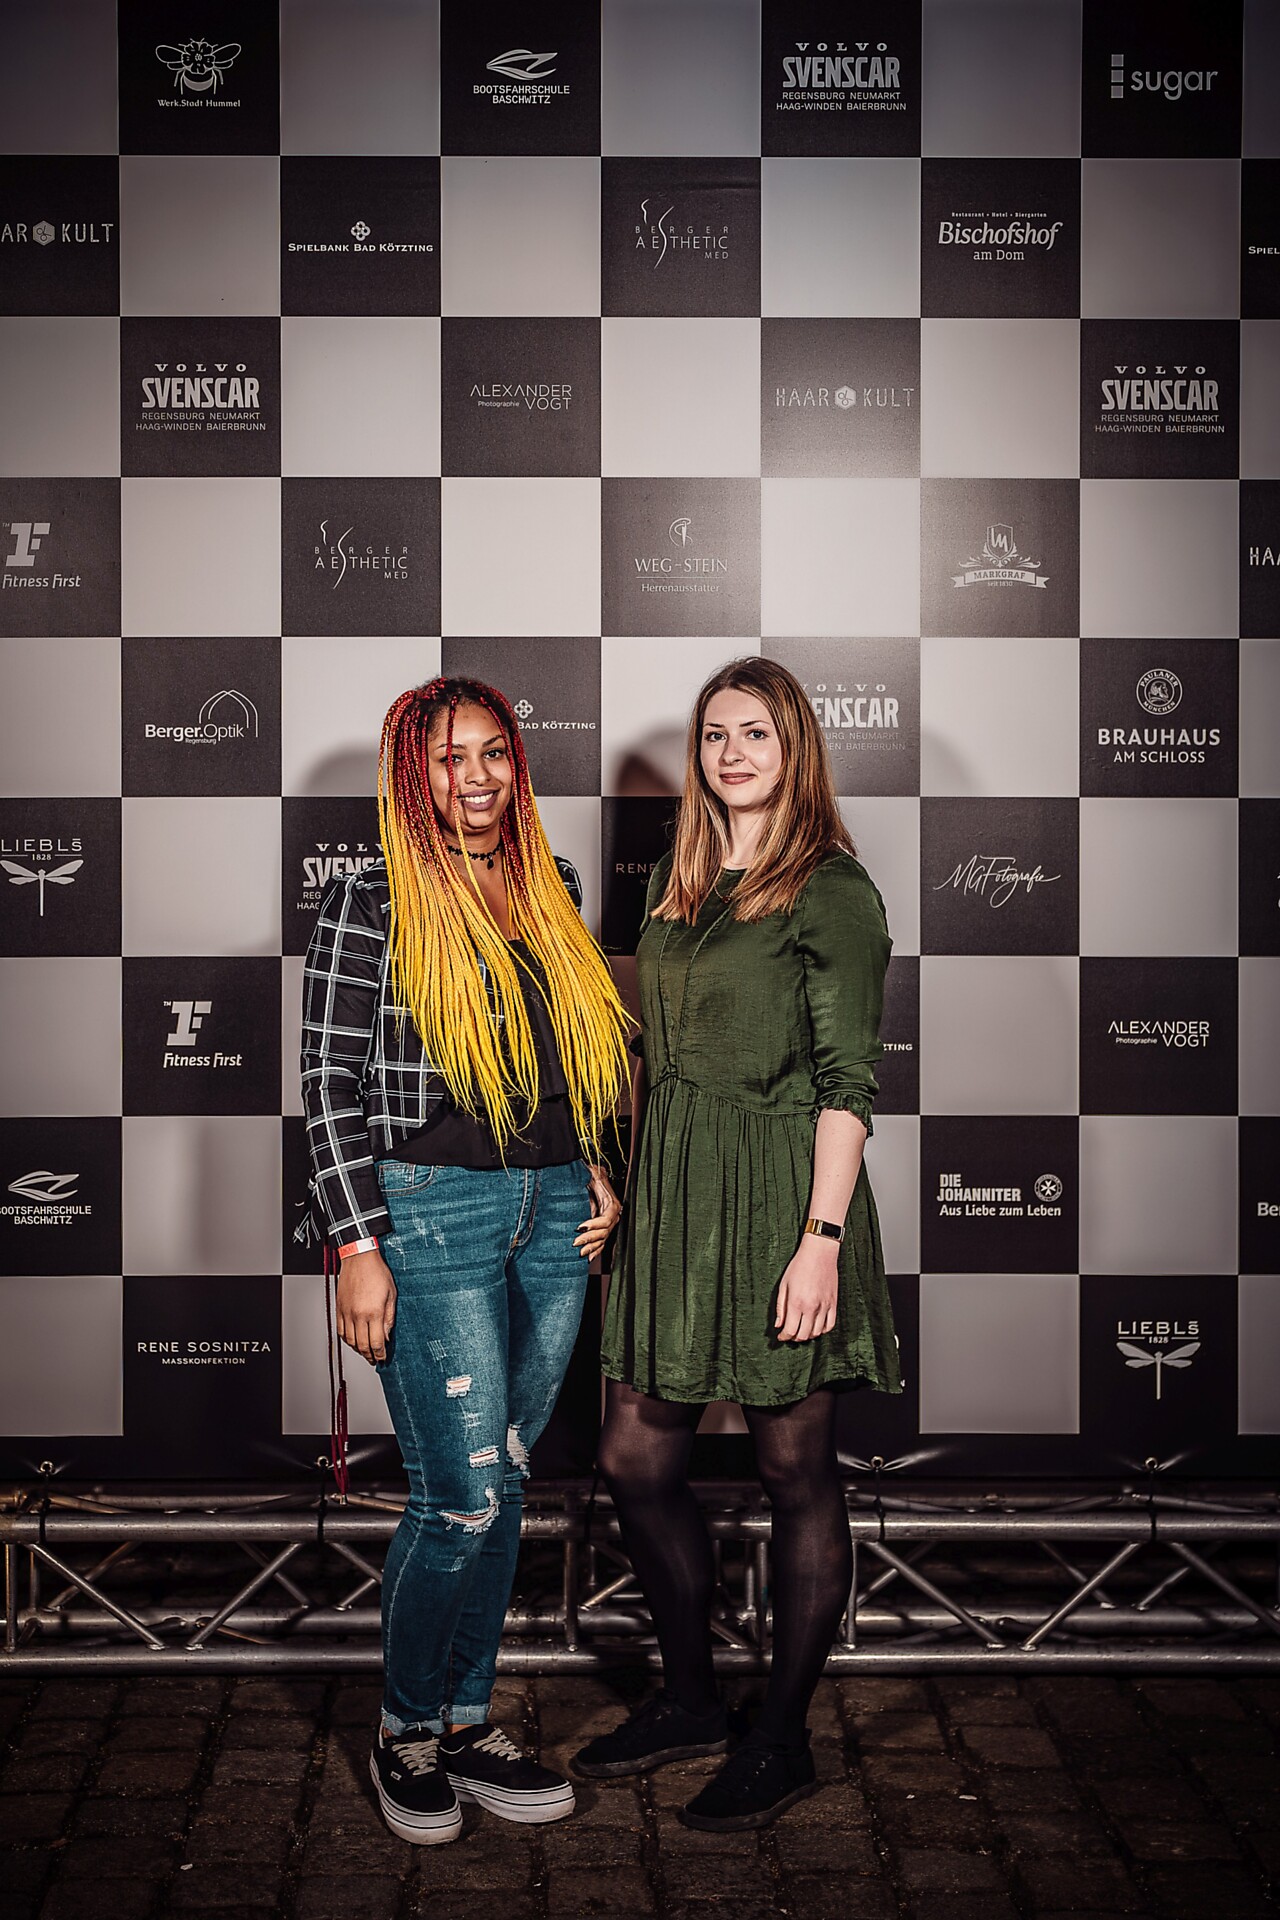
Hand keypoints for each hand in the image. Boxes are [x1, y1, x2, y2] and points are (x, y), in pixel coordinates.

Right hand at [336, 1248, 396, 1363]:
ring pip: (350, 1341)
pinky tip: (353, 1340)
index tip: (383, 1358)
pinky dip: (347, 1339)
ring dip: (358, 1350)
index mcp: (374, 1312)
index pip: (377, 1342)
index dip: (380, 1354)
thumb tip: (387, 1335)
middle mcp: (358, 1315)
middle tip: (374, 1359)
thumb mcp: (392, 1295)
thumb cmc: (377, 1272)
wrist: (359, 1258)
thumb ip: (389, 1318)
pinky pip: (341, 1331)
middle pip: (362, 1345)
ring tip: (365, 1352)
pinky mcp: (339, 1309)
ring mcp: (346, 1313)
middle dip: (369, 1356)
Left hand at [575, 1164, 621, 1260]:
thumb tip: (590, 1174)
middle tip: (575, 1242)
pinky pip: (601, 1243)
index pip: (606, 1219)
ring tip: (580, 1253)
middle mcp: (613, 1216)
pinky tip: (588, 1258)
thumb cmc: (590, 1175)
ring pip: (602, 1240)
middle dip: (589, 1239)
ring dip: (591, 1248)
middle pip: (604, 1232)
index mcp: (612, 1204)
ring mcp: (608, 1223)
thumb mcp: (591, 1173)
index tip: (580, 1227)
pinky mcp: (602, 1228)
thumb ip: (592, 1175)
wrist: (590, 1177)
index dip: (594, 1224)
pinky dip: (595, 1251)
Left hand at [774, 1237, 838, 1343]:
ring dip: (808, 1336)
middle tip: (790, 1334)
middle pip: (803, 1335)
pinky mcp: (833, 1303)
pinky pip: (830, 1325)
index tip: (781, 1337)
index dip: (784, 1337)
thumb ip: (780, 1307)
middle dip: (794, 1338)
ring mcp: (824, 1306)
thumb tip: (778, 1325)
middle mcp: (811, 1307)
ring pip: (817, 1332)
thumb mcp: (784, 1285)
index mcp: (796, 1302)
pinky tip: (816, 1327)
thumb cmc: (799, 1266)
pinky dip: (823, 1331)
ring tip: (802, 1331)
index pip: (790, 1330)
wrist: (819, 1253)